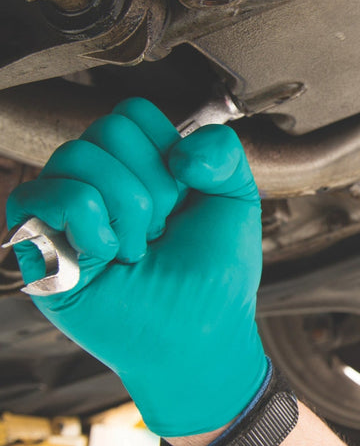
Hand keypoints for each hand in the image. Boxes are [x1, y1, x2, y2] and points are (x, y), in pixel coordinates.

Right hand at [6, 98, 268, 436]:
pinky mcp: (37, 248)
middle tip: (160, 232)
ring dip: (127, 210)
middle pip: (106, 129)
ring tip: (137, 250)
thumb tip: (179, 151)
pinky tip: (106, 259)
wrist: (202, 332)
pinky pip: (47, 195)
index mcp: (137, 167)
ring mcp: (62, 213)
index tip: (183, 199)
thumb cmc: (216, 273)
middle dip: (153, 187)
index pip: (131, 113)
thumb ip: (221, 152)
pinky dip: (92, 227)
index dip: (166, 152)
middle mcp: (95, 183)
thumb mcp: (235, 199)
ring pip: (77, 156)